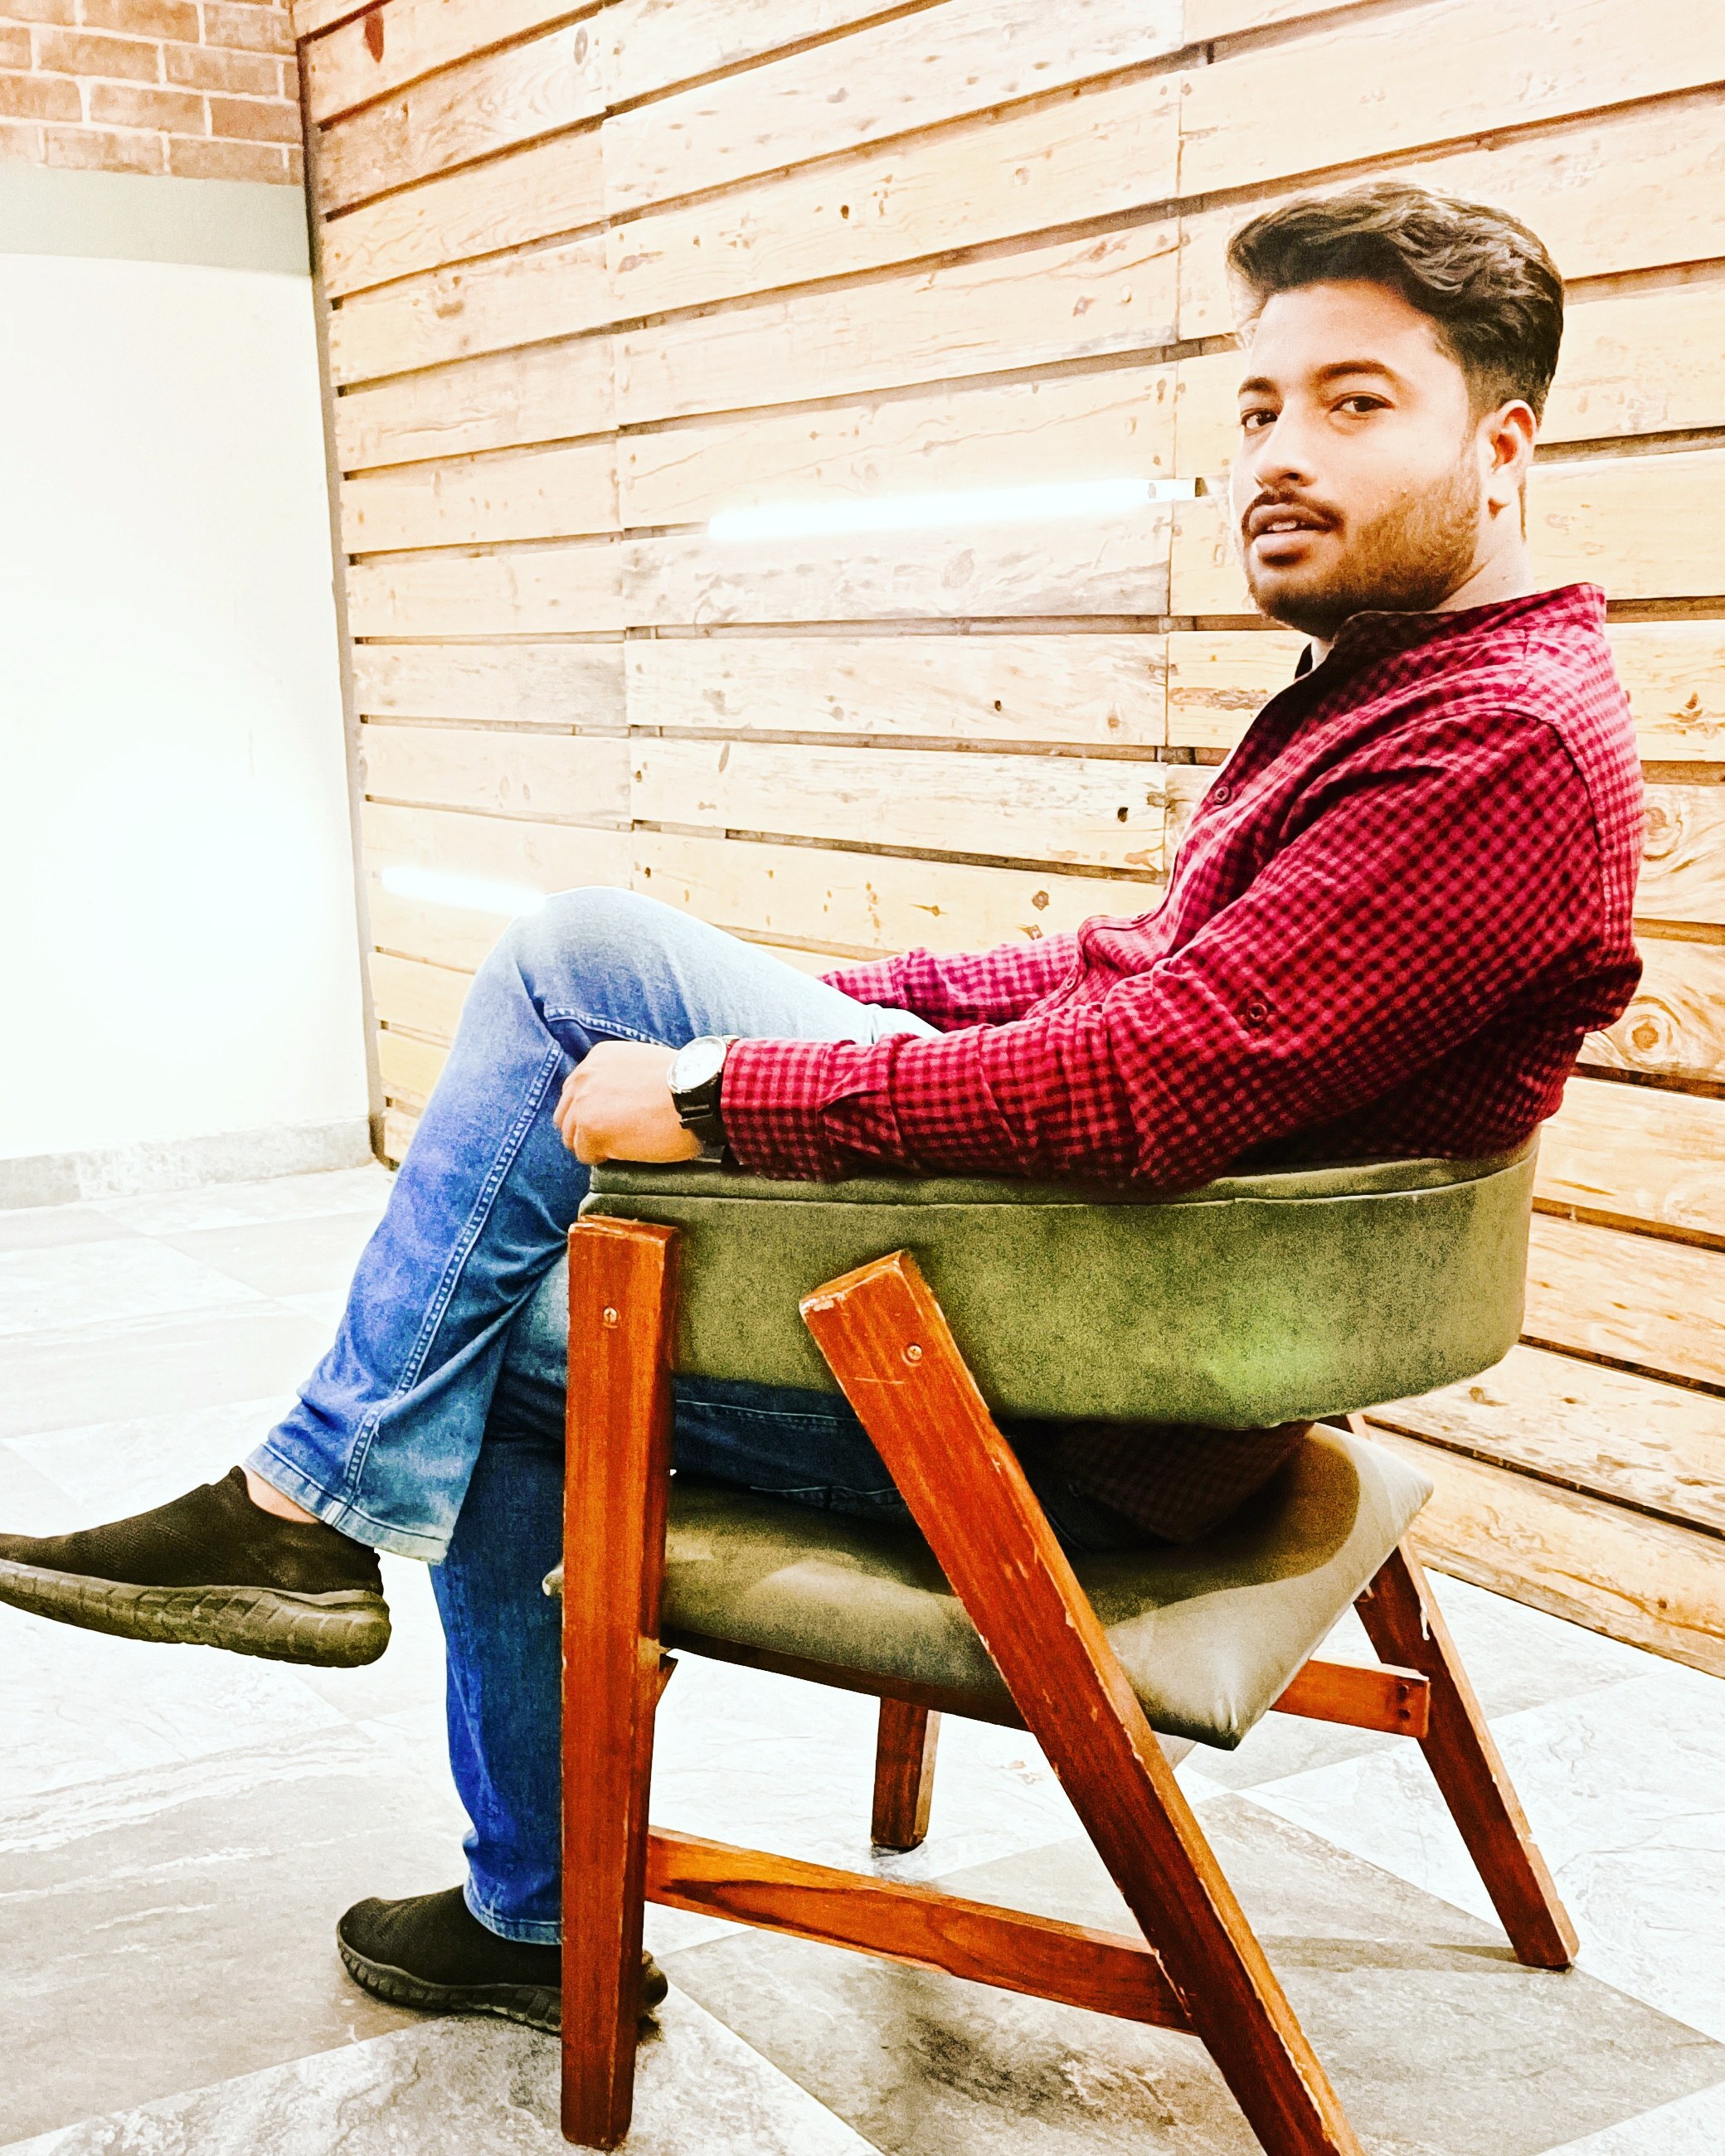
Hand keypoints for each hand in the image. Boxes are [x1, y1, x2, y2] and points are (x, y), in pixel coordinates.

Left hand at [554, 1041, 702, 1165]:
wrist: (698, 1091)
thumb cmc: (685, 1083)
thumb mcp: (643, 1064)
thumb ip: (621, 1078)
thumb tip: (616, 1102)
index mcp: (597, 1058)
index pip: (575, 1091)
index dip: (591, 1110)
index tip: (609, 1121)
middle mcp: (584, 1077)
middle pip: (566, 1115)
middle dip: (585, 1129)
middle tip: (613, 1138)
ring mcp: (584, 1103)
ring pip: (572, 1137)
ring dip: (592, 1145)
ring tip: (621, 1147)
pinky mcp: (591, 1129)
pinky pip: (586, 1154)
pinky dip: (603, 1158)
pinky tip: (626, 1152)